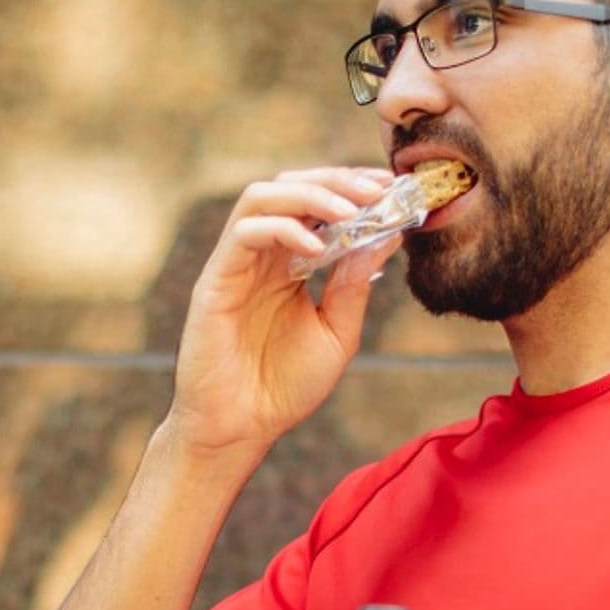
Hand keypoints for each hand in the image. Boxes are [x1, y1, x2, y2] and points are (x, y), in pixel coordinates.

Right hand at [167, 166, 400, 458]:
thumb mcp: (337, 332)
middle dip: (337, 180)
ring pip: (263, 197)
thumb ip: (355, 284)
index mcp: (290, 264)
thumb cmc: (285, 387)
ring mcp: (237, 264)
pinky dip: (283, 229)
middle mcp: (262, 255)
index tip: (392, 187)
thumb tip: (387, 235)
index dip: (353, 187)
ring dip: (311, 195)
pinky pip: (244, 232)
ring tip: (351, 210)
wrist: (243, 428)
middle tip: (377, 189)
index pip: (317, 205)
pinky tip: (317, 248)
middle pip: (291, 186)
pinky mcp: (216, 280)